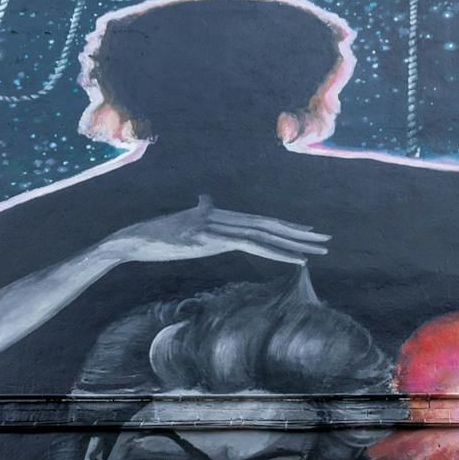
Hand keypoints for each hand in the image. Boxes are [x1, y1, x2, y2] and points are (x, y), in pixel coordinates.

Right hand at [100, 197, 328, 267]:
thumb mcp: (183, 224)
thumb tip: (206, 199)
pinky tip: (297, 260)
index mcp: (219, 218)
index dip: (284, 227)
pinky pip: (253, 246)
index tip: (306, 232)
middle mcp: (223, 219)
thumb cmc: (153, 235)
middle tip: (326, 239)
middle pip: (268, 225)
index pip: (259, 221)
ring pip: (265, 235)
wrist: (132, 239)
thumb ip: (199, 212)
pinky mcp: (212, 240)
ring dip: (296, 244)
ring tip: (320, 250)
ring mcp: (219, 228)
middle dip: (299, 233)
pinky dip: (278, 253)